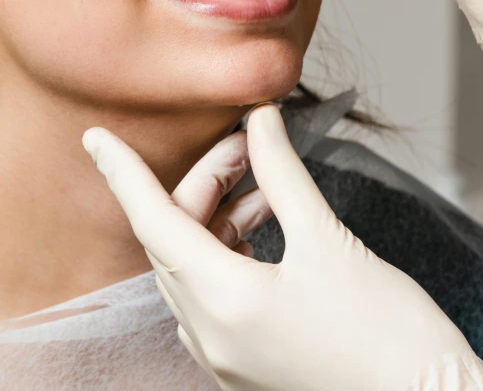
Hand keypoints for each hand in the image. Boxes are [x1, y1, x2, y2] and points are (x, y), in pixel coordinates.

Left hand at [82, 104, 482, 390]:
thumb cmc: (387, 333)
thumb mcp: (327, 239)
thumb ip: (282, 173)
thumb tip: (260, 121)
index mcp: (223, 302)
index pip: (153, 221)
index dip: (122, 173)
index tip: (96, 137)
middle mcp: (212, 333)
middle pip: (179, 237)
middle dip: (207, 180)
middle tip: (249, 142)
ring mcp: (226, 353)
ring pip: (196, 263)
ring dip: (222, 212)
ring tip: (265, 178)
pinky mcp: (246, 360)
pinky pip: (215, 291)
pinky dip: (231, 246)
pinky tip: (264, 219)